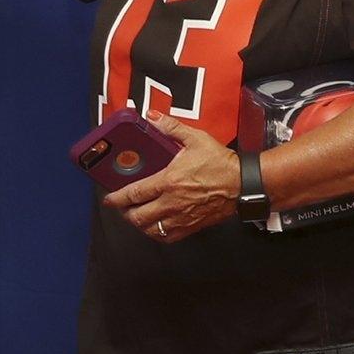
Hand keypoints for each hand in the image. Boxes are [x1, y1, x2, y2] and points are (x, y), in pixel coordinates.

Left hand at [102, 113, 241, 242]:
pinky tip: (156, 226)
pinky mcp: (193, 226)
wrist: (245, 183)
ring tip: (136, 216)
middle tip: (122, 206)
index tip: (108, 199)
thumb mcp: (196, 139)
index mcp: (168, 181)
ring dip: (139, 224)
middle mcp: (172, 203)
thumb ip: (170, 128)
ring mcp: (182, 217)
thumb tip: (151, 116)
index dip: (116, 199)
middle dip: (125, 213)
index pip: (133, 194)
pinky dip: (158, 234)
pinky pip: (169, 237)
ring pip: (151, 230)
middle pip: (137, 217)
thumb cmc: (221, 162)